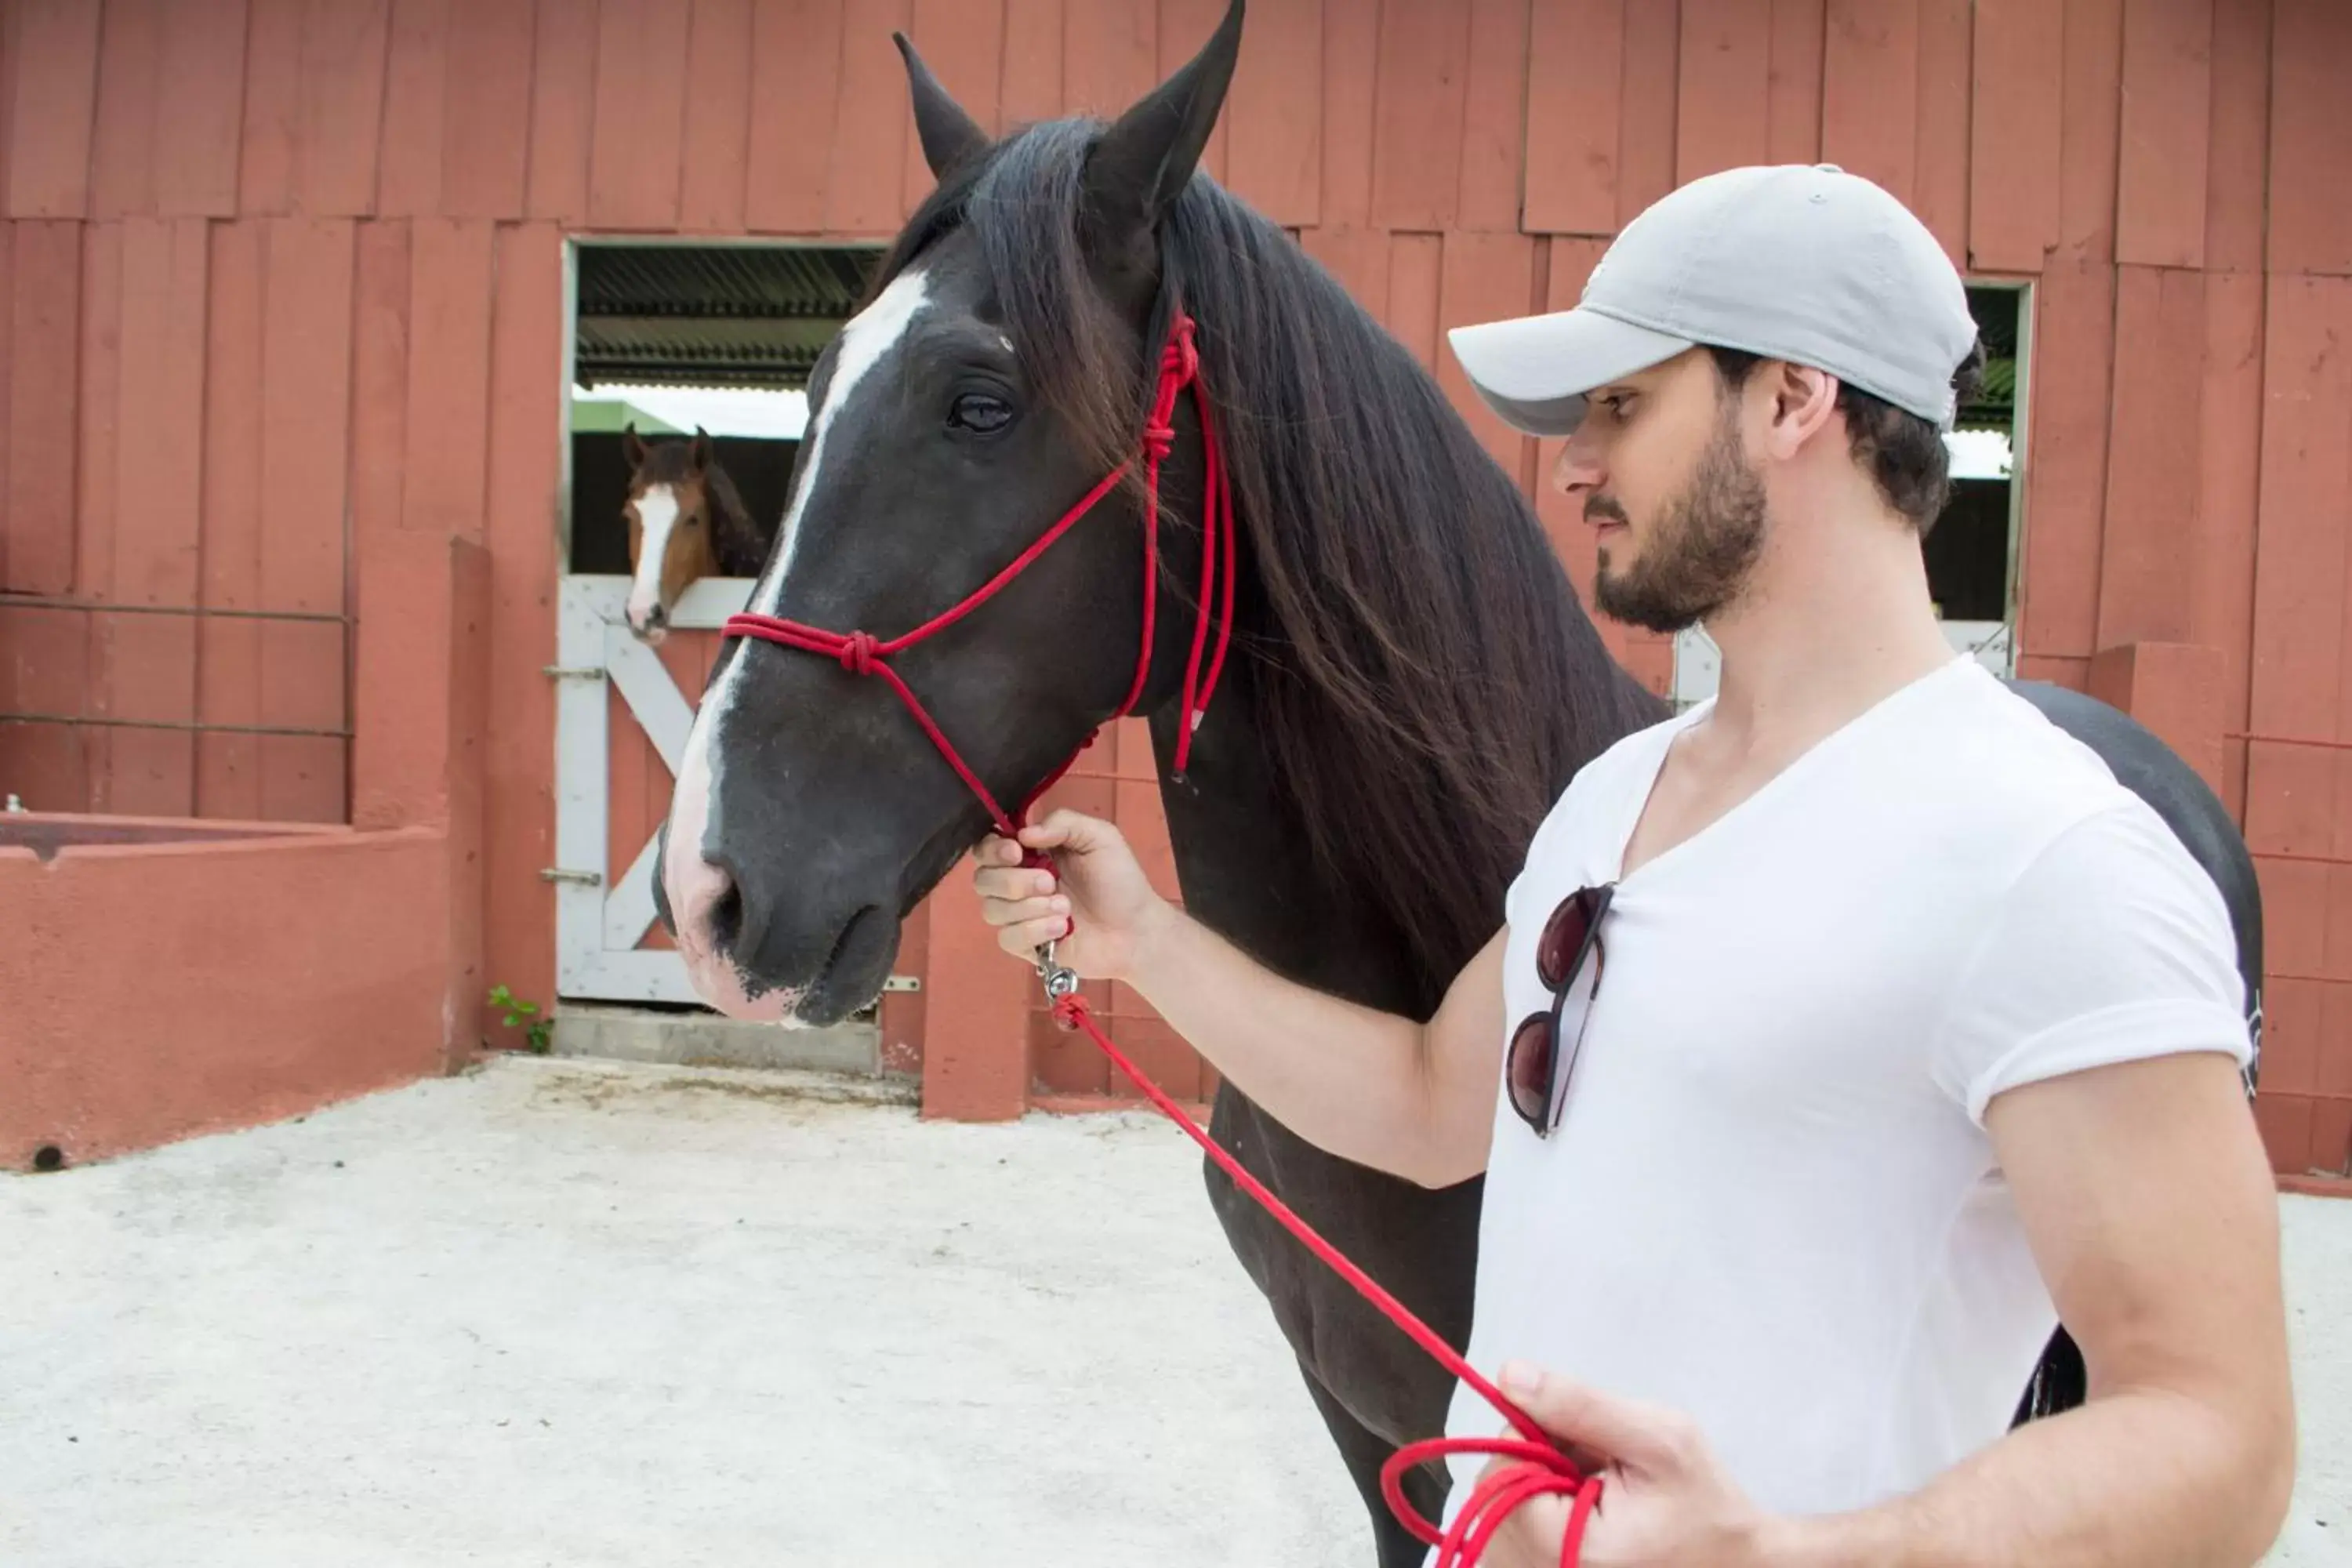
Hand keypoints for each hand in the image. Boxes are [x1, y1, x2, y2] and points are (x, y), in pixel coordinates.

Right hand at [968, 810, 1173, 982]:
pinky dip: (1034, 930)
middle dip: (1014, 881)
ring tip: (1065, 908)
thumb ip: (1062, 823)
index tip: (1017, 852)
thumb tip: (1023, 833)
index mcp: (1030, 853)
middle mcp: (1018, 883)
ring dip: (1029, 908)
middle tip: (1050, 882)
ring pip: (992, 910)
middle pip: (982, 879)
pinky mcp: (1026, 945)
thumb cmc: (1119, 880)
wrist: (1136, 929)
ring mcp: (1020, 915)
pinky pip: (1007, 937)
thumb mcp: (1099, 837)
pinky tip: (1061, 928)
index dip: (993, 849)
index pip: (987, 847)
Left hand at [1479, 1362, 1769, 1567]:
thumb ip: (1579, 1405)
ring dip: (1543, 1481)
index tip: (1578, 1433)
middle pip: (1496, 1491)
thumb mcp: (1657, 1438)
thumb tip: (1510, 1376)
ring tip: (1600, 1486)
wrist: (1735, 1558)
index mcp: (1571, 1550)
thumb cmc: (1704, 1503)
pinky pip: (1518, 1532)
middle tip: (1598, 1459)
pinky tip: (1589, 1506)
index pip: (1502, 1473)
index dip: (1532, 1437)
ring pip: (1504, 1508)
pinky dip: (1545, 1507)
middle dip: (1540, 1458)